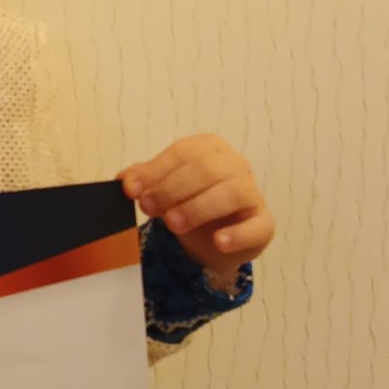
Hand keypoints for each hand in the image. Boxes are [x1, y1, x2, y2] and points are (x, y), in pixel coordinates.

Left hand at [118, 135, 273, 284]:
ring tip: (172, 224)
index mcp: (210, 147)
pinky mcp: (264, 223)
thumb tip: (124, 180)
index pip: (182, 153)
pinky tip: (218, 241)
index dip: (156, 171)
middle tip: (148, 207)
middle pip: (206, 169)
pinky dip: (237, 233)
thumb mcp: (163, 188)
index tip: (132, 190)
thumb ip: (144, 180)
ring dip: (199, 207)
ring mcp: (253, 193)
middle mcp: (235, 164)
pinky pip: (257, 225)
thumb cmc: (188, 201)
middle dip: (173, 188)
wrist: (214, 238)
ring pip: (232, 192)